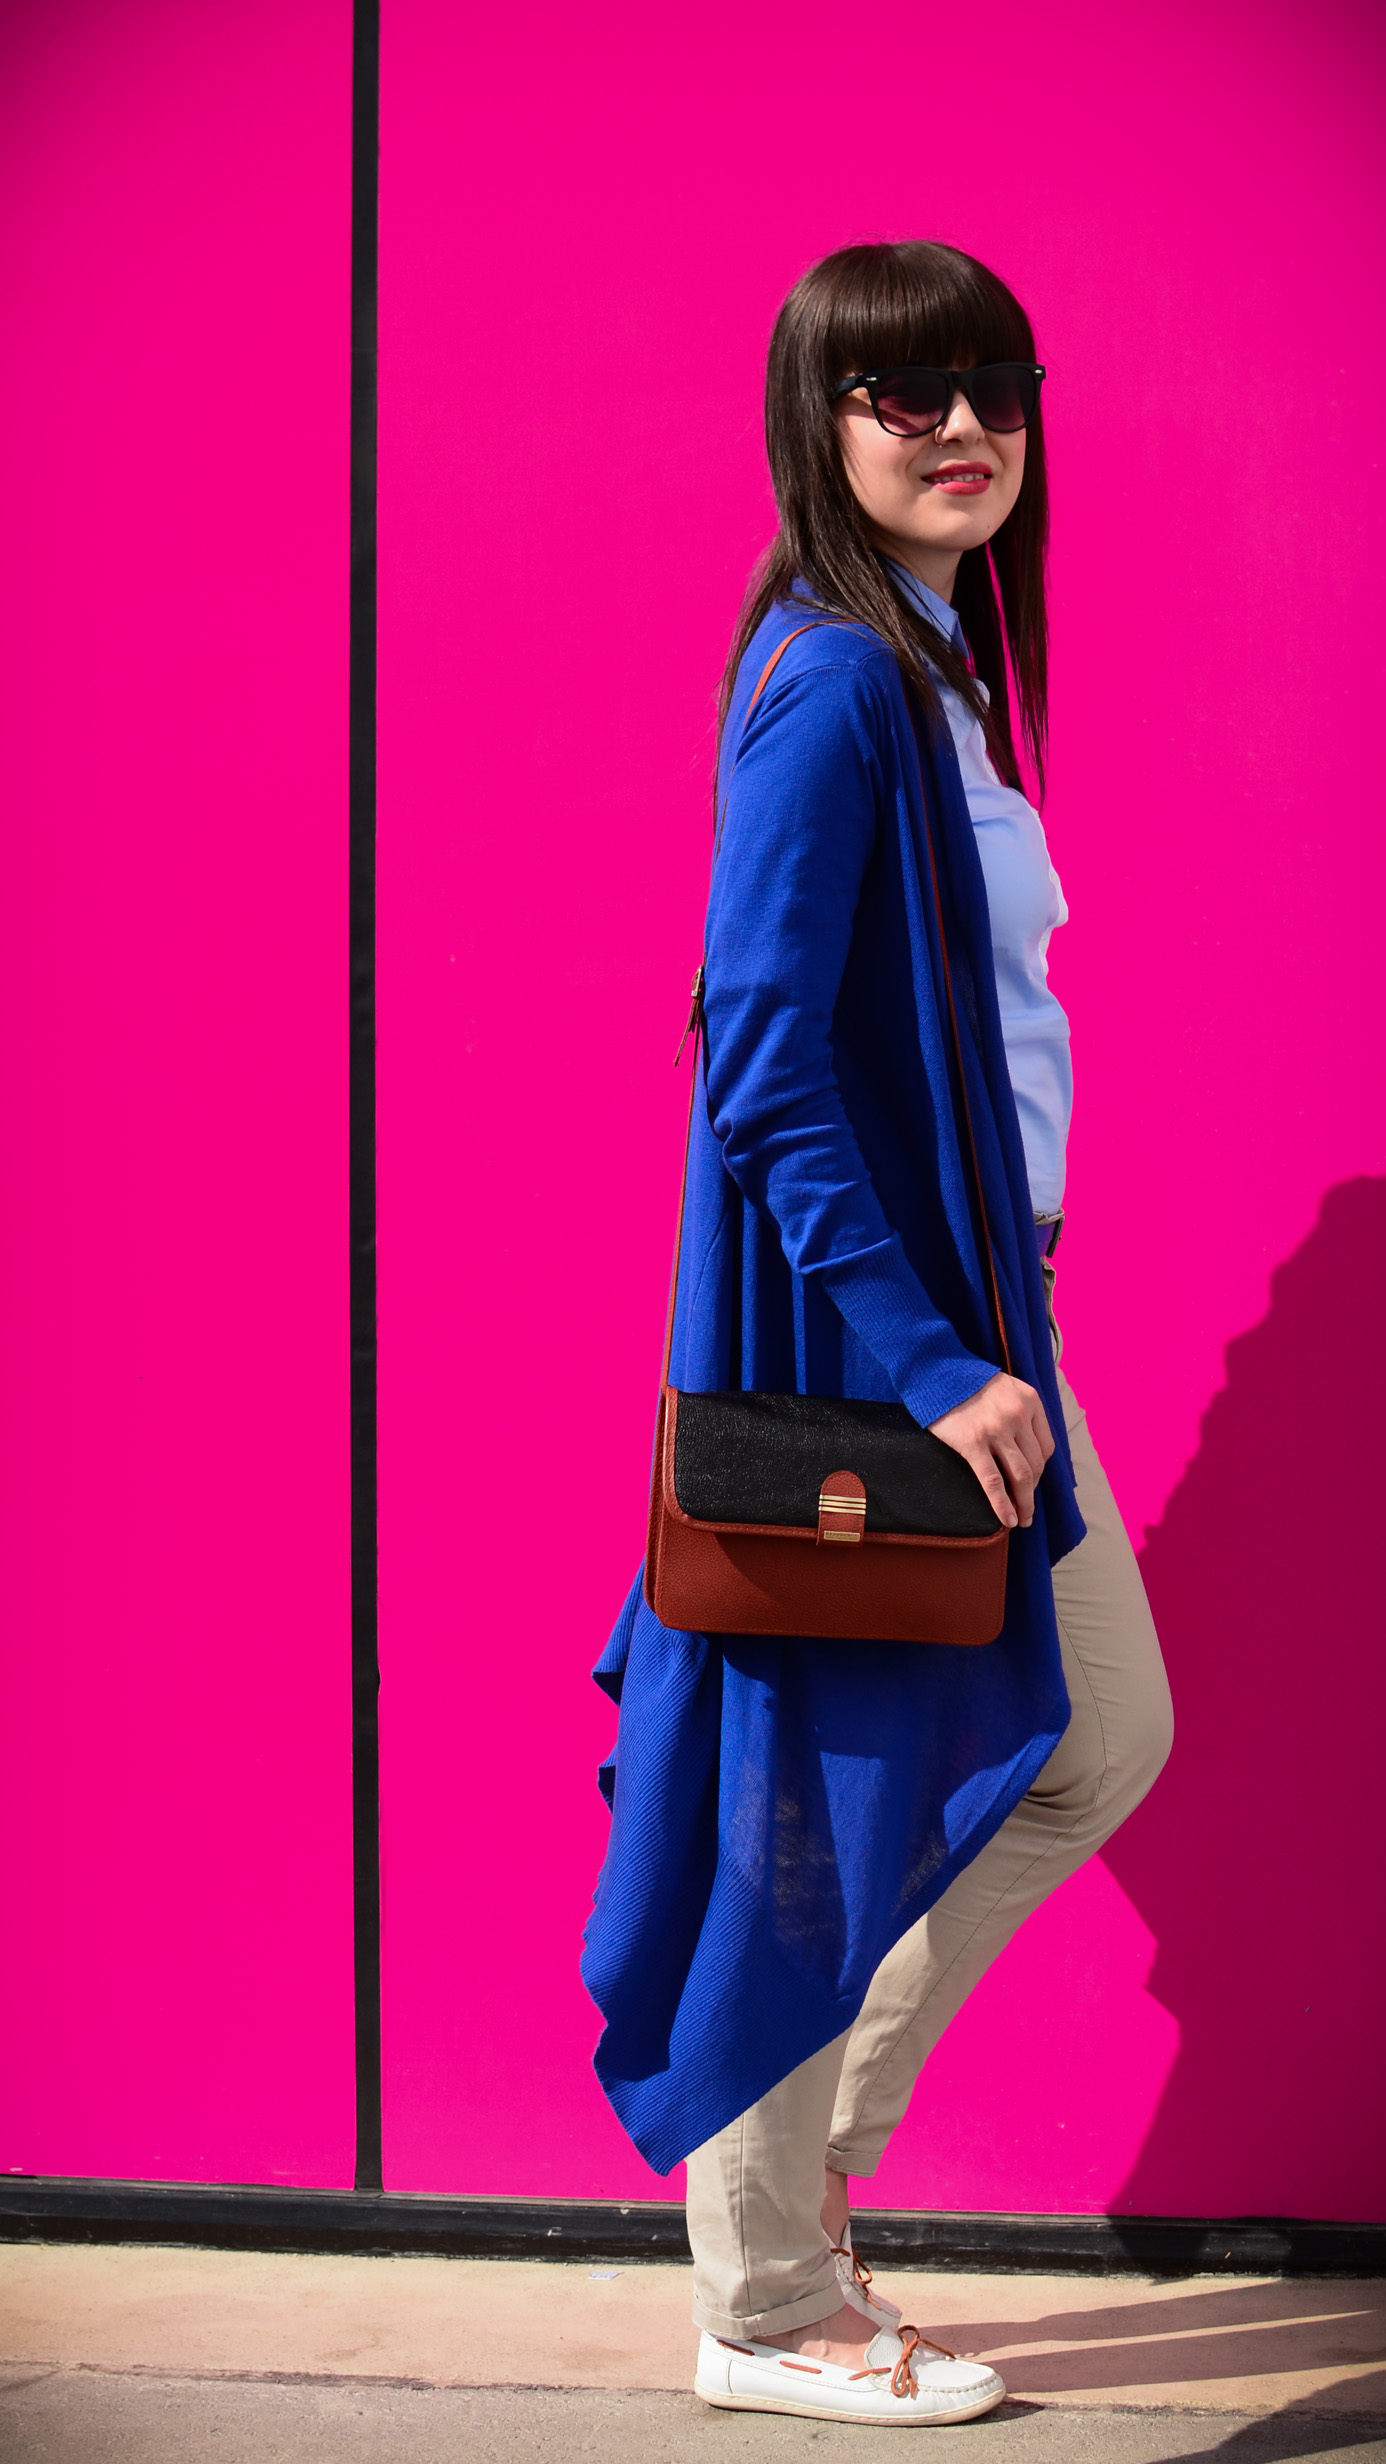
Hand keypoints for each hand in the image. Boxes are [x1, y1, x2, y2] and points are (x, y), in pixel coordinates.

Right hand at [929, 1373, 1053, 1529]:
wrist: (934, 1370)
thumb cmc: (965, 1381)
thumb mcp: (1005, 1387)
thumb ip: (1018, 1410)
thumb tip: (1022, 1445)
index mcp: (1030, 1401)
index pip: (1046, 1446)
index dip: (1040, 1470)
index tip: (1031, 1483)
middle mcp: (1018, 1415)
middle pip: (1035, 1464)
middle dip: (1033, 1492)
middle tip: (1029, 1510)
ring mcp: (996, 1429)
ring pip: (1020, 1476)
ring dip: (1024, 1503)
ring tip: (1021, 1519)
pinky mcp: (973, 1443)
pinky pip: (993, 1481)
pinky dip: (1002, 1504)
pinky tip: (1006, 1519)